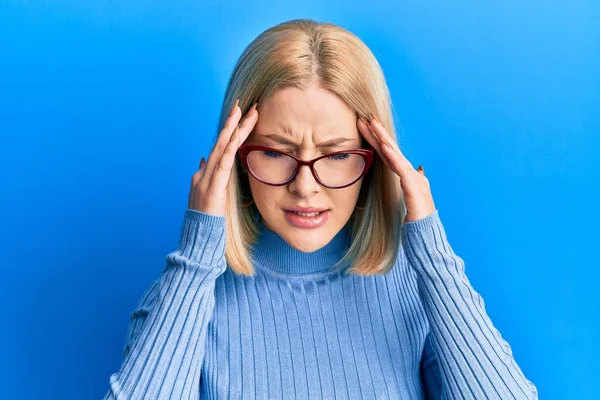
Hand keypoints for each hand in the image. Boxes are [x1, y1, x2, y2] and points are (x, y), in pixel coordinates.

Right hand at [188, 99, 258, 215]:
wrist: (197, 234)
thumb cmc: (205, 218)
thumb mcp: (207, 193)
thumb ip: (206, 175)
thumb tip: (203, 159)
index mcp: (204, 173)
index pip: (220, 148)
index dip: (230, 131)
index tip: (240, 115)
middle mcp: (204, 172)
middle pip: (221, 142)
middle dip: (232, 122)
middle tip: (242, 104)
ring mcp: (206, 178)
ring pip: (222, 148)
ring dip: (233, 129)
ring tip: (242, 112)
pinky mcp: (213, 187)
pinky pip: (222, 164)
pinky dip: (229, 149)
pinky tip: (236, 136)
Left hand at [357, 114, 434, 222]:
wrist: (426, 229)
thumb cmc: (418, 214)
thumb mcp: (411, 194)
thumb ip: (412, 181)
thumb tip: (420, 169)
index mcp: (406, 173)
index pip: (388, 152)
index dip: (377, 139)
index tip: (366, 126)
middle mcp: (410, 172)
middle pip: (390, 148)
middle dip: (378, 132)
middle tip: (366, 117)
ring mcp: (412, 177)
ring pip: (395, 153)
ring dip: (384, 138)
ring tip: (373, 125)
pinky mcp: (413, 186)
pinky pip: (401, 168)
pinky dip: (393, 157)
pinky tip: (385, 147)